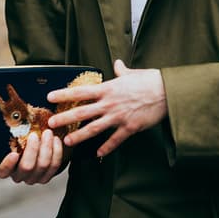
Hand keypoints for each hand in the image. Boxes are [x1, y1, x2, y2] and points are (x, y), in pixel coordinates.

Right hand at [0, 130, 63, 183]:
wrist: (36, 145)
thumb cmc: (19, 138)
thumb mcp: (11, 135)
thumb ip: (10, 130)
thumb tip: (8, 112)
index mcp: (5, 169)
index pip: (3, 171)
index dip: (8, 164)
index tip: (14, 154)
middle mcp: (19, 176)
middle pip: (27, 167)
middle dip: (32, 149)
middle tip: (34, 135)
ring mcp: (33, 178)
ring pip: (42, 165)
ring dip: (46, 148)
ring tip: (48, 133)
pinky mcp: (46, 177)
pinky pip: (54, 166)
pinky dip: (56, 151)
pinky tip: (56, 139)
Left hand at [47, 59, 166, 157]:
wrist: (168, 92)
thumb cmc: (151, 80)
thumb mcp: (133, 73)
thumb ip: (121, 71)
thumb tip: (117, 64)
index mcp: (108, 89)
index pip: (80, 92)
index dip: (64, 94)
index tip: (50, 97)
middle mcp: (110, 103)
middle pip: (82, 112)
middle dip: (65, 118)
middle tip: (50, 124)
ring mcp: (119, 117)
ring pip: (94, 128)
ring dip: (79, 136)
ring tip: (67, 141)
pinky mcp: (130, 127)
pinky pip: (115, 140)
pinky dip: (106, 147)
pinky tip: (98, 153)